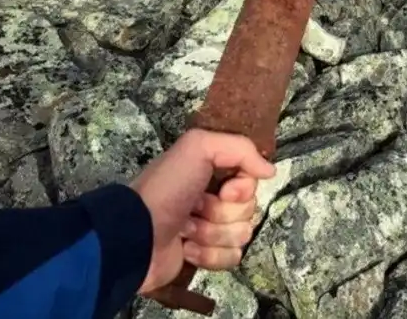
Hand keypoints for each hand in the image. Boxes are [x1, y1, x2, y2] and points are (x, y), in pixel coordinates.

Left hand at [130, 128, 275, 293]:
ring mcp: (210, 228)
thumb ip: (240, 148)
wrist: (136, 236)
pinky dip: (209, 255)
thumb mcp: (198, 147)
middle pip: (249, 208)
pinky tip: (186, 248)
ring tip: (186, 230)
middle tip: (195, 208)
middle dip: (222, 212)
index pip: (251, 179)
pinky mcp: (206, 256)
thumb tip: (270, 171)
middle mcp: (214, 196)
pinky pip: (232, 257)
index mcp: (212, 170)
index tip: (224, 190)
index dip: (243, 188)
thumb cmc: (166, 189)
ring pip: (241, 234)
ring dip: (212, 234)